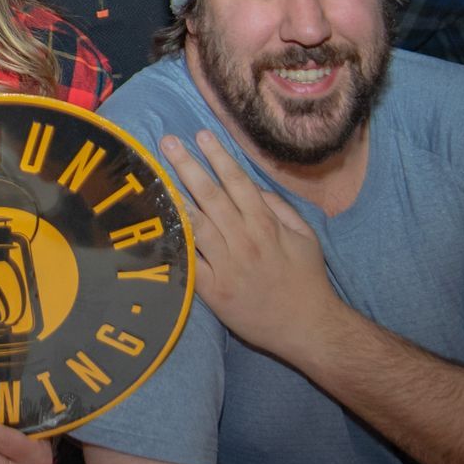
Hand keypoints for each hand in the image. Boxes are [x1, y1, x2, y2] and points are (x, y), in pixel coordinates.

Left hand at [161, 131, 342, 361]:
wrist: (307, 328)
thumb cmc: (307, 280)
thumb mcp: (305, 237)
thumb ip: (279, 208)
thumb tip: (252, 187)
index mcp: (266, 226)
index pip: (238, 183)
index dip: (219, 157)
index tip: (202, 135)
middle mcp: (244, 241)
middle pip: (211, 197)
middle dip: (188, 166)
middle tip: (168, 142)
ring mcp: (226, 266)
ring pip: (195, 225)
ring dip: (175, 198)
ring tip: (155, 176)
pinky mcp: (213, 291)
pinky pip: (188, 262)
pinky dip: (172, 243)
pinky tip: (157, 224)